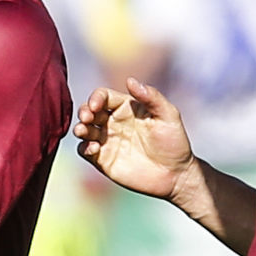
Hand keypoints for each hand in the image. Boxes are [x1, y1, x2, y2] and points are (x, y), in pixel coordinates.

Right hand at [75, 81, 195, 201]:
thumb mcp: (168, 116)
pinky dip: (84, 147)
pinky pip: (85, 151)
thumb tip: (130, 80)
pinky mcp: (103, 160)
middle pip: (89, 111)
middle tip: (87, 118)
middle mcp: (113, 122)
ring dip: (80, 128)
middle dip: (84, 111)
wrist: (175, 175)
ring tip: (83, 131)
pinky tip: (94, 148)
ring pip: (84, 130)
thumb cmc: (174, 143)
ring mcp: (107, 141)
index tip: (96, 105)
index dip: (96, 97)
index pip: (104, 96)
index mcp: (126, 108)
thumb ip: (151, 97)